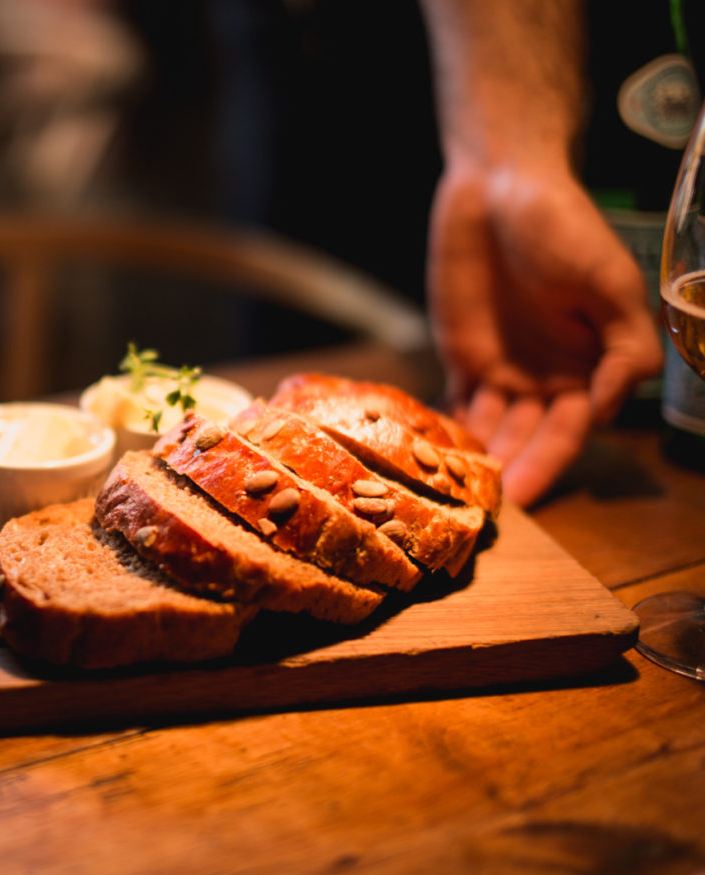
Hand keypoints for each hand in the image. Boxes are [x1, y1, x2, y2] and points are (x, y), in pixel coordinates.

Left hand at [426, 159, 662, 505]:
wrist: (502, 187)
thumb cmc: (565, 228)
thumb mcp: (610, 283)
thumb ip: (625, 349)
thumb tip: (607, 412)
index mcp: (590, 367)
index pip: (569, 430)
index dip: (548, 465)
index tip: (524, 501)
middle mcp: (549, 377)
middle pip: (526, 439)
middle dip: (506, 475)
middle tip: (478, 513)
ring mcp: (504, 369)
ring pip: (489, 430)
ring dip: (472, 462)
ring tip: (448, 497)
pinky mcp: (463, 355)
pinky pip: (453, 404)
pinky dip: (441, 433)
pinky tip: (425, 462)